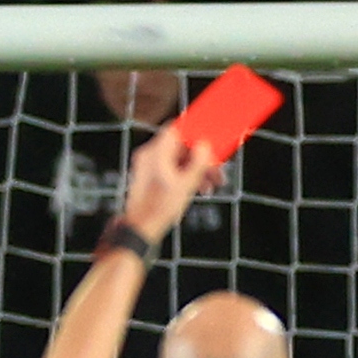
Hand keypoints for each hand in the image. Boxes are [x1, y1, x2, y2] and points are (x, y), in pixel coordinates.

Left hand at [120, 125, 221, 246]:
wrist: (141, 229)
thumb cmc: (157, 209)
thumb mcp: (185, 184)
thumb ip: (197, 162)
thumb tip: (205, 147)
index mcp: (156, 152)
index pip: (178, 129)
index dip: (196, 131)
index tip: (210, 138)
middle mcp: (150, 156)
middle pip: (181, 147)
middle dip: (202, 157)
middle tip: (217, 169)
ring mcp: (150, 168)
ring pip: (179, 160)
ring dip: (197, 169)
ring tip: (212, 184)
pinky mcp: (151, 179)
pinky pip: (173, 170)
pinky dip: (186, 176)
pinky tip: (199, 188)